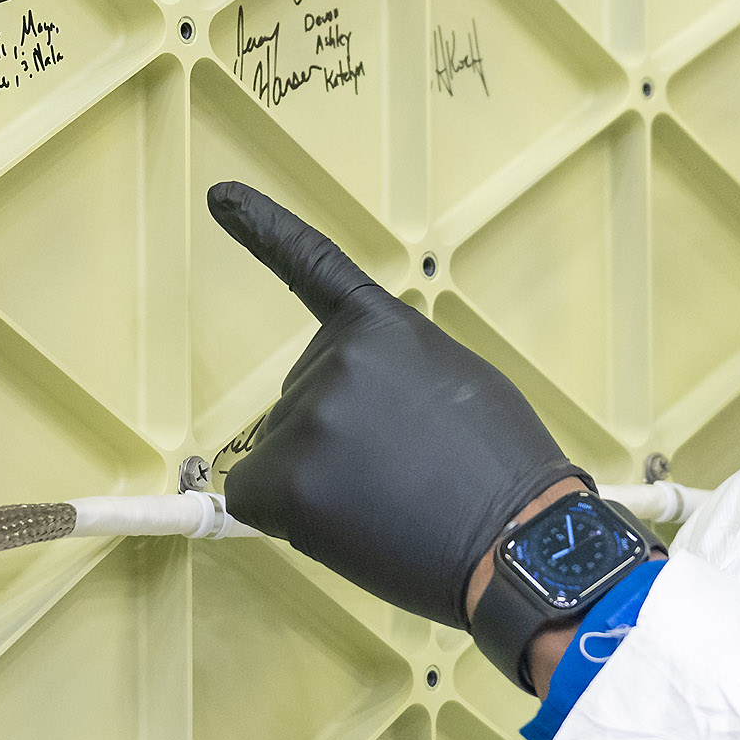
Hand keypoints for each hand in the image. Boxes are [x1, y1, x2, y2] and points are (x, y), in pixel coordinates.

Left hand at [206, 181, 585, 628]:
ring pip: (283, 453)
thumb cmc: (502, 475)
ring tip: (392, 505)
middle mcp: (336, 358)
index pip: (313, 265)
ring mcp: (308, 417)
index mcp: (384, 327)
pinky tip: (347, 527)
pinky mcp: (287, 480)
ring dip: (322, 483)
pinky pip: (256, 497)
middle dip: (338, 438)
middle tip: (405, 475)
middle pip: (301, 398)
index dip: (264, 229)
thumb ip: (397, 374)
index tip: (220, 196)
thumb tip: (364, 408)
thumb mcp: (459, 384)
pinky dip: (289, 518)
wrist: (519, 542)